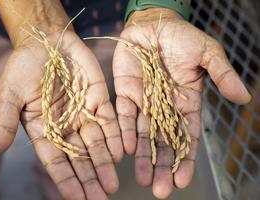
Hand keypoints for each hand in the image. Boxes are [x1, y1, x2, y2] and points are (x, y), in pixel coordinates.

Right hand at [0, 3, 122, 198]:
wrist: (46, 41)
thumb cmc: (23, 67)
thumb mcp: (10, 94)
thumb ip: (4, 122)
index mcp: (43, 130)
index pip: (55, 160)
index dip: (65, 180)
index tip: (76, 199)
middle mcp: (66, 127)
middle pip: (79, 157)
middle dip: (89, 178)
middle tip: (101, 197)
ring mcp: (84, 114)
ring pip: (97, 144)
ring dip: (105, 163)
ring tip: (112, 183)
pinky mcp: (99, 99)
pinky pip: (109, 121)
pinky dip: (115, 137)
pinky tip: (121, 153)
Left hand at [113, 8, 250, 198]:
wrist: (153, 25)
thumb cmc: (182, 37)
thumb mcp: (207, 53)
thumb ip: (222, 75)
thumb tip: (244, 99)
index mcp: (186, 103)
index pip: (187, 137)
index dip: (185, 158)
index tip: (182, 180)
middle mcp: (164, 109)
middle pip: (164, 143)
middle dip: (162, 166)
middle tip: (160, 190)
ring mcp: (145, 103)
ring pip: (143, 135)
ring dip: (142, 157)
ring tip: (142, 179)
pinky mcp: (126, 94)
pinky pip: (125, 117)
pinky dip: (126, 132)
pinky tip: (125, 150)